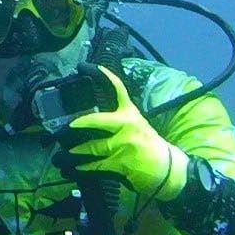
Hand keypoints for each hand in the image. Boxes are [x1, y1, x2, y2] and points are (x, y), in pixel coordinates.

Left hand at [55, 66, 189, 200]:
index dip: (106, 77)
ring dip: (79, 150)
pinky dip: (86, 166)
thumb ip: (119, 119)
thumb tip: (93, 119)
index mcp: (130, 114)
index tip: (94, 67)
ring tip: (68, 152)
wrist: (167, 166)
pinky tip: (77, 167)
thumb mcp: (138, 124)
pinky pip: (98, 164)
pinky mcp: (121, 163)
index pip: (119, 90)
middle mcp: (127, 126)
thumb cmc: (149, 143)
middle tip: (70, 124)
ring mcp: (124, 145)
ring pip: (95, 146)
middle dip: (82, 122)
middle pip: (99, 120)